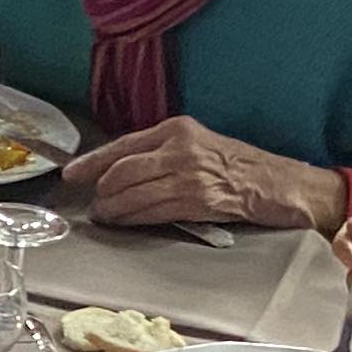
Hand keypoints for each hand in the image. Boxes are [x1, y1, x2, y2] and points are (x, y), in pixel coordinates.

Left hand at [63, 116, 342, 233]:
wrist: (280, 183)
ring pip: (134, 194)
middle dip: (102, 192)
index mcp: (176, 129)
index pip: (123, 145)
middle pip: (122, 172)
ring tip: (106, 217)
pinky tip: (127, 222)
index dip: (92, 162)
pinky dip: (135, 219)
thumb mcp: (198, 145)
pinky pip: (154, 212)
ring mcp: (189, 174)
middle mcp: (180, 148)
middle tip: (94, 206)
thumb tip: (120, 171)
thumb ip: (162, 153)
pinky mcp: (199, 201)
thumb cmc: (239, 166)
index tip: (71, 174)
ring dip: (114, 210)